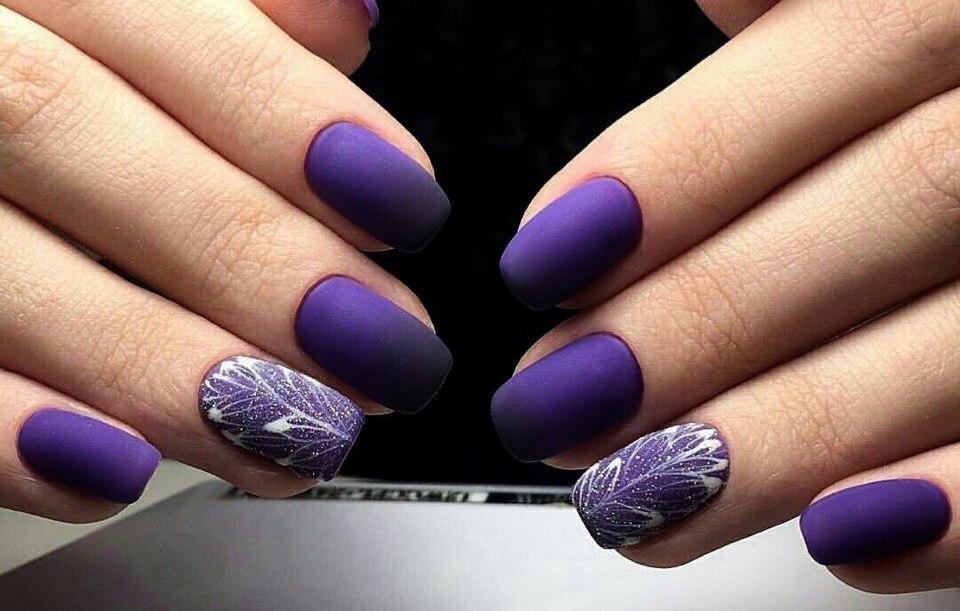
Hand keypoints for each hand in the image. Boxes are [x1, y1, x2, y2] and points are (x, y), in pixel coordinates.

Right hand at [0, 0, 450, 521]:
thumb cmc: (53, 50)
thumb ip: (231, 4)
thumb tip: (345, 21)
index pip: (157, 17)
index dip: (286, 116)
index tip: (404, 203)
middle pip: (67, 136)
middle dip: (250, 257)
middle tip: (383, 349)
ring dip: (162, 371)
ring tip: (299, 431)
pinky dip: (8, 434)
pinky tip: (118, 471)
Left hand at [493, 0, 959, 593]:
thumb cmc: (923, 83)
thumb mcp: (870, 10)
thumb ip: (799, 10)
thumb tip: (711, 5)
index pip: (848, 50)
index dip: (682, 163)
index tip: (545, 260)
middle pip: (902, 207)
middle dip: (702, 318)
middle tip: (561, 399)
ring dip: (781, 440)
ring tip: (635, 495)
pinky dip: (954, 509)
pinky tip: (837, 539)